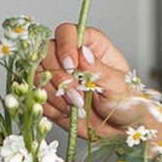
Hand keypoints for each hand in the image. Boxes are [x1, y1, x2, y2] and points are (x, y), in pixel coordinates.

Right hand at [39, 24, 161, 140]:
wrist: (119, 129)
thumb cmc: (125, 103)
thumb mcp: (118, 85)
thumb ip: (99, 70)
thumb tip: (84, 54)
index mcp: (91, 45)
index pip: (68, 32)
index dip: (65, 47)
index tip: (72, 67)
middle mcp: (71, 56)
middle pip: (47, 53)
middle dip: (60, 78)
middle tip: (78, 96)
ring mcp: (57, 75)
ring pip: (38, 75)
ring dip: (55, 95)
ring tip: (77, 107)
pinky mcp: (50, 93)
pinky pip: (37, 95)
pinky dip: (51, 107)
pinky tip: (68, 112)